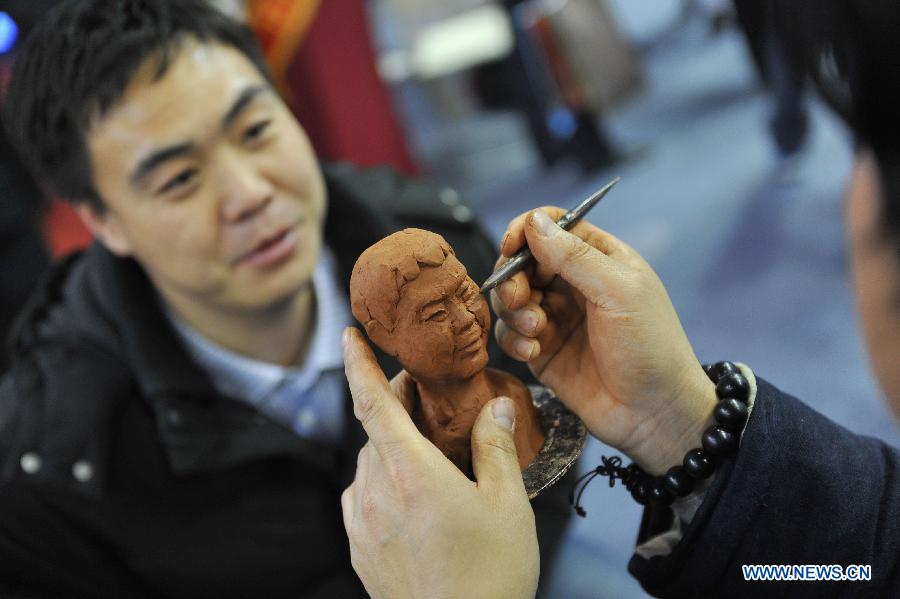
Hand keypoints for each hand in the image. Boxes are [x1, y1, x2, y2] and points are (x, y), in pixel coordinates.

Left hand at [340, 327, 538, 598]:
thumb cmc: (489, 576)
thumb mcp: (507, 503)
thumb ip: (496, 447)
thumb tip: (497, 406)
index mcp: (410, 472)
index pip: (372, 401)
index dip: (359, 362)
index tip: (350, 334)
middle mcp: (377, 492)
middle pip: (375, 430)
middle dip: (396, 405)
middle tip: (426, 398)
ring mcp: (363, 524)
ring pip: (368, 464)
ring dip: (389, 446)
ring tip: (425, 452)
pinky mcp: (360, 550)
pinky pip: (362, 498)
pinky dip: (380, 482)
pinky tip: (406, 495)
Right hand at [491, 209, 716, 473]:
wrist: (655, 414)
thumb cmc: (651, 346)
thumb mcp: (618, 291)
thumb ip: (574, 256)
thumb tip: (533, 220)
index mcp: (600, 259)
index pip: (553, 227)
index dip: (526, 231)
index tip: (511, 247)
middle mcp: (575, 284)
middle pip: (523, 262)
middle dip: (513, 277)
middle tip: (519, 299)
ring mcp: (557, 318)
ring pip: (511, 298)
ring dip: (513, 310)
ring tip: (534, 331)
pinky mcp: (542, 351)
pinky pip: (511, 334)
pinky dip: (514, 339)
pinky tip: (533, 352)